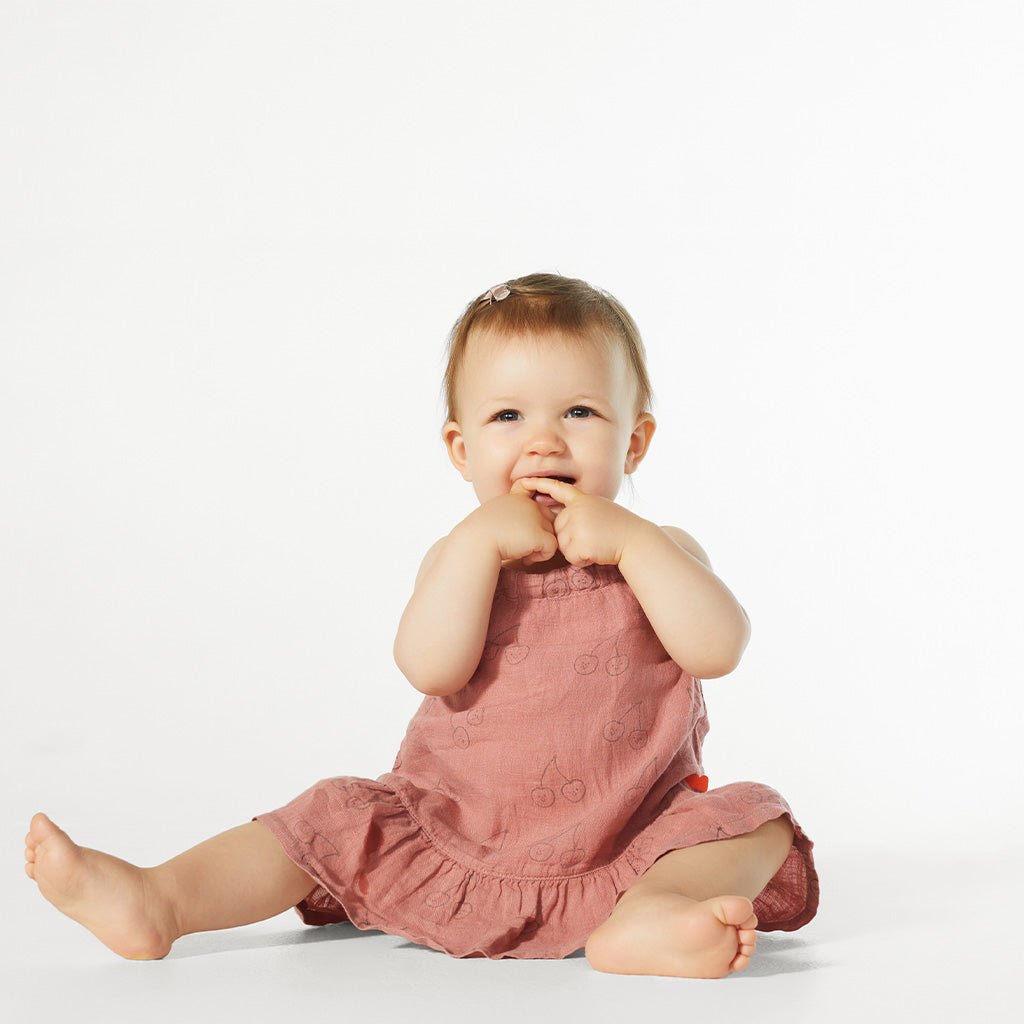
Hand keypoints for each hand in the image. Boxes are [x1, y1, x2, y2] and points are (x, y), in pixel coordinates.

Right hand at [459, 489, 559, 565]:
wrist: (476, 542)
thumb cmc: (480, 535)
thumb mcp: (493, 517)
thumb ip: (510, 516)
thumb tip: (523, 530)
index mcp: (517, 498)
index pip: (536, 502)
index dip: (537, 516)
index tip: (526, 528)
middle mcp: (529, 504)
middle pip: (548, 520)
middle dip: (539, 534)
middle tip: (521, 546)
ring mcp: (536, 518)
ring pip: (552, 534)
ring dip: (539, 546)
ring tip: (521, 553)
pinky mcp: (540, 534)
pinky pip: (552, 547)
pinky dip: (541, 556)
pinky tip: (525, 558)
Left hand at [512, 478, 645, 566]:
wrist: (636, 540)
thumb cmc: (620, 528)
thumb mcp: (600, 509)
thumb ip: (580, 511)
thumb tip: (559, 519)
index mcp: (583, 499)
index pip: (558, 489)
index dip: (540, 484)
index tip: (524, 482)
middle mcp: (577, 509)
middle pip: (558, 530)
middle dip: (572, 540)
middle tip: (595, 538)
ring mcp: (578, 525)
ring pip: (563, 545)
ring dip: (577, 551)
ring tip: (597, 544)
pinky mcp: (580, 543)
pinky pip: (571, 558)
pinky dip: (583, 561)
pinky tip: (597, 553)